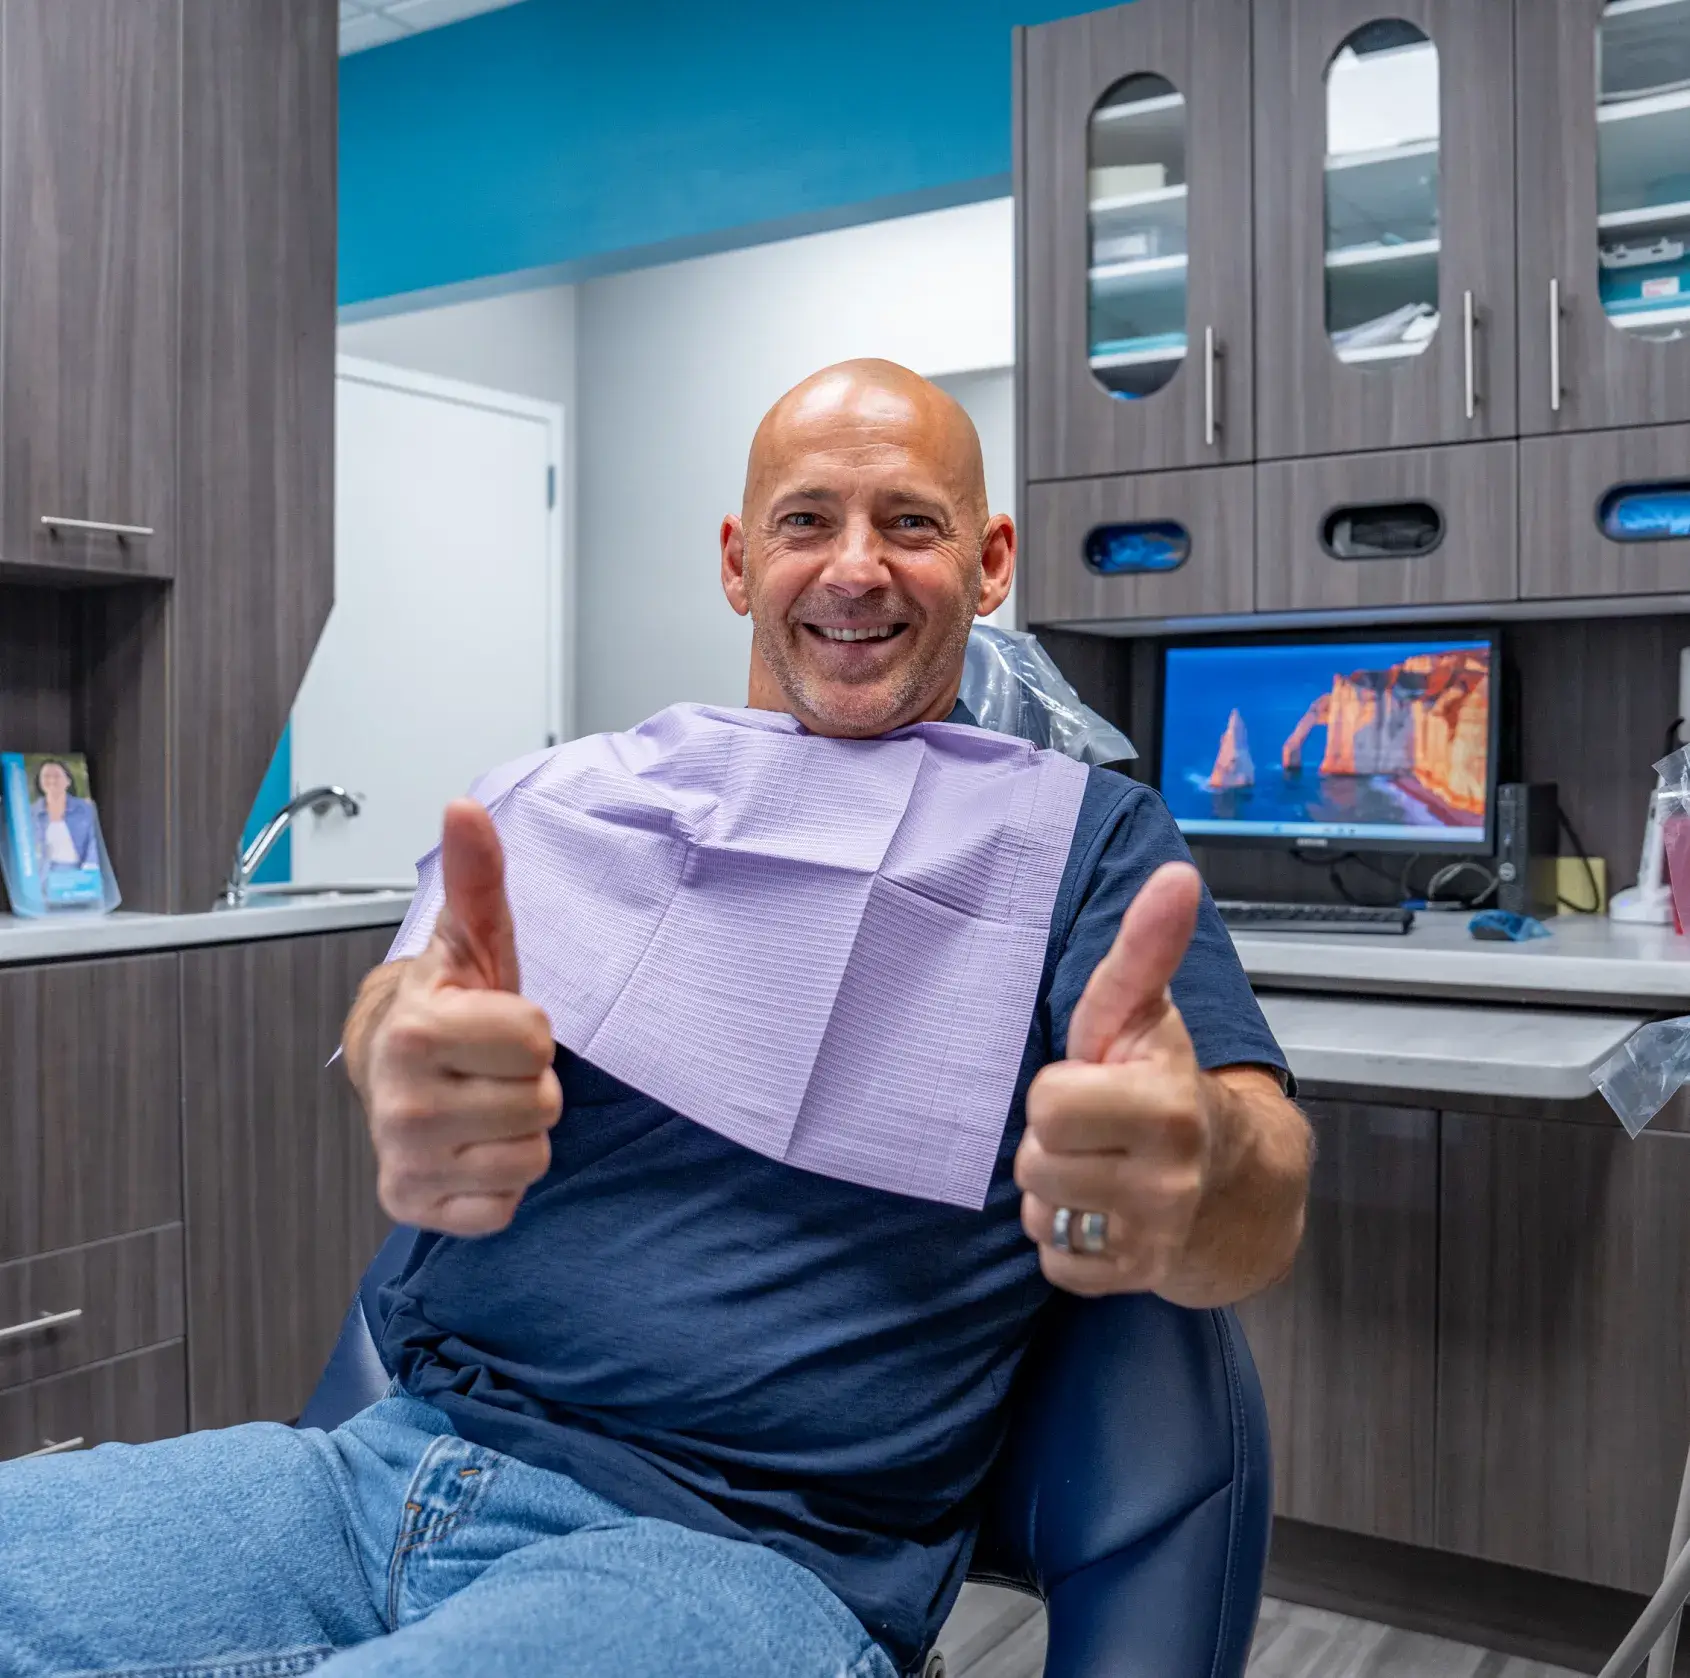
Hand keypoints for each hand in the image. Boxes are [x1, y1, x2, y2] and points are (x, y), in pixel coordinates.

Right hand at [353, 800, 560, 1235]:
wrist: (398, 1071)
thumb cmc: (451, 1006)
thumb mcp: (473, 941)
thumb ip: (477, 878)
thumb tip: (465, 807)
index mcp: (415, 1029)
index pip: (537, 1042)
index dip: (529, 1031)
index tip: (493, 1024)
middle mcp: (400, 1104)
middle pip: (542, 1103)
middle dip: (528, 1083)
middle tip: (488, 1068)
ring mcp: (404, 1163)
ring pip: (531, 1156)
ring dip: (519, 1132)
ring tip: (481, 1104)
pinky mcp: (414, 1210)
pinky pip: (506, 1206)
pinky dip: (499, 1182)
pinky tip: (470, 1148)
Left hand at [1015, 860, 1213, 1297]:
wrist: (1240, 1184)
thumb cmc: (1168, 1083)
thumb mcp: (1148, 1015)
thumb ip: (1146, 950)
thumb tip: (1175, 875)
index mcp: (1164, 1105)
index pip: (1048, 1102)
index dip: (1061, 1090)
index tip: (1098, 1082)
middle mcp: (1166, 1179)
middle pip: (1035, 1163)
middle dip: (1053, 1143)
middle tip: (1093, 1130)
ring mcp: (1153, 1237)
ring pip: (1038, 1215)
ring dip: (1054, 1193)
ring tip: (1096, 1168)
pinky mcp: (1135, 1280)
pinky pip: (1054, 1263)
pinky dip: (1067, 1242)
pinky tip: (1101, 1213)